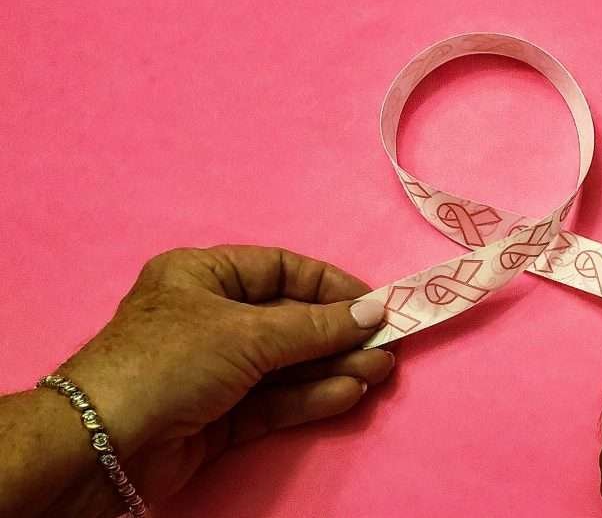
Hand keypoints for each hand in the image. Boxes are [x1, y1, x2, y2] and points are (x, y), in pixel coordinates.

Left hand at [53, 246, 393, 513]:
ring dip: (333, 368)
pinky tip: (347, 394)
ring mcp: (215, 370)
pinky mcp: (219, 415)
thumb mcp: (248, 334)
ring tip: (379, 373)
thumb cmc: (171, 361)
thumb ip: (315, 327)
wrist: (102, 445)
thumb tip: (373, 313)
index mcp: (203, 276)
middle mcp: (210, 318)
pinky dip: (310, 398)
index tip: (373, 303)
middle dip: (337, 336)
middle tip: (385, 347)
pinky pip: (274, 400)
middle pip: (288, 322)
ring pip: (286, 365)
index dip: (329, 286)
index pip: (279, 270)